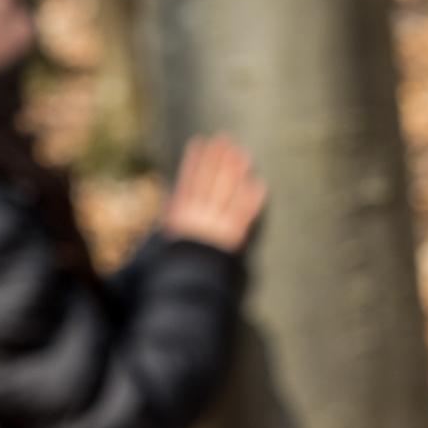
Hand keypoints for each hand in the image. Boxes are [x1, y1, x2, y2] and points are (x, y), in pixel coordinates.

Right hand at [160, 132, 266, 254]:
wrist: (188, 288)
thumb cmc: (176, 264)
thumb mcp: (167, 238)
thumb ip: (173, 216)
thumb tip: (175, 198)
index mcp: (180, 215)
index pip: (188, 181)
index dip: (195, 160)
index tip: (200, 142)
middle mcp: (199, 216)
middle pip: (210, 181)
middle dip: (218, 159)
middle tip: (225, 139)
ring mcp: (217, 226)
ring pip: (228, 193)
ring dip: (236, 172)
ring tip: (243, 154)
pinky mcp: (234, 238)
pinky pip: (245, 216)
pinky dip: (253, 200)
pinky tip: (260, 185)